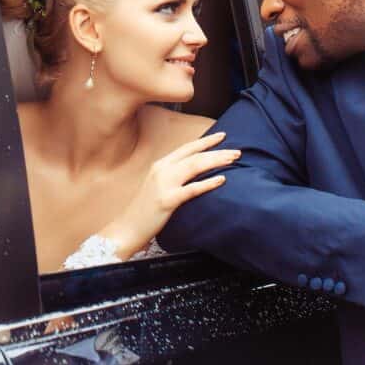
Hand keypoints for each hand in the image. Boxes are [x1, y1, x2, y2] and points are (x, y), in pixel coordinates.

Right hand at [99, 131, 236, 257]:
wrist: (127, 228)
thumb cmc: (145, 210)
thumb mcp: (158, 186)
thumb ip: (174, 176)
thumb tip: (196, 170)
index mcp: (160, 165)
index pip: (187, 148)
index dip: (206, 141)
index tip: (223, 136)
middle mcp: (162, 170)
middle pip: (194, 155)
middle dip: (217, 151)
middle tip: (236, 152)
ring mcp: (163, 184)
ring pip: (194, 166)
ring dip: (216, 161)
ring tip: (232, 160)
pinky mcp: (167, 200)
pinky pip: (191, 189)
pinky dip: (208, 183)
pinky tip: (221, 179)